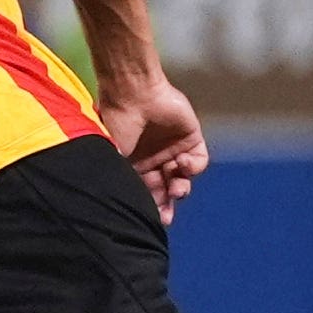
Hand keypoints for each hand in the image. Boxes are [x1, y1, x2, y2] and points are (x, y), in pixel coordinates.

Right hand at [98, 74, 208, 224]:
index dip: (151, 208)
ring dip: (181, 188)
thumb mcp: (112, 156)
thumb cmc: (115, 123)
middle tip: (165, 216)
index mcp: (134, 165)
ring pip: (184, 179)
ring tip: (175, 187)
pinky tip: (180, 163)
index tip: (152, 219)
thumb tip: (119, 204)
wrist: (131, 93)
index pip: (146, 193)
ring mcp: (173, 149)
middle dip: (167, 204)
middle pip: (166, 190)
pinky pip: (199, 162)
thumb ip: (119, 180)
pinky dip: (193, 167)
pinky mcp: (191, 138)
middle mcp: (154, 159)